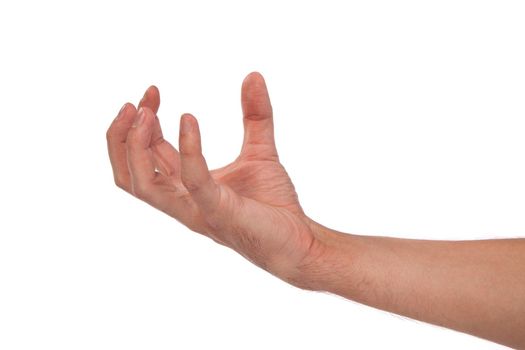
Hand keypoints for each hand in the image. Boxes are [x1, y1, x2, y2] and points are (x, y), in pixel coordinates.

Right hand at [106, 72, 325, 285]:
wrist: (300, 240)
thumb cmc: (274, 205)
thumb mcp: (261, 150)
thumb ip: (256, 115)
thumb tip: (253, 75)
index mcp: (186, 188)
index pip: (147, 155)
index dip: (142, 123)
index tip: (152, 91)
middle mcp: (183, 201)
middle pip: (131, 172)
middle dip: (124, 135)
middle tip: (137, 102)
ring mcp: (196, 210)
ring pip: (142, 184)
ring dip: (135, 147)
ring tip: (145, 113)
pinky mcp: (218, 211)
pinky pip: (192, 181)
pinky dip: (188, 149)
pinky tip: (189, 119)